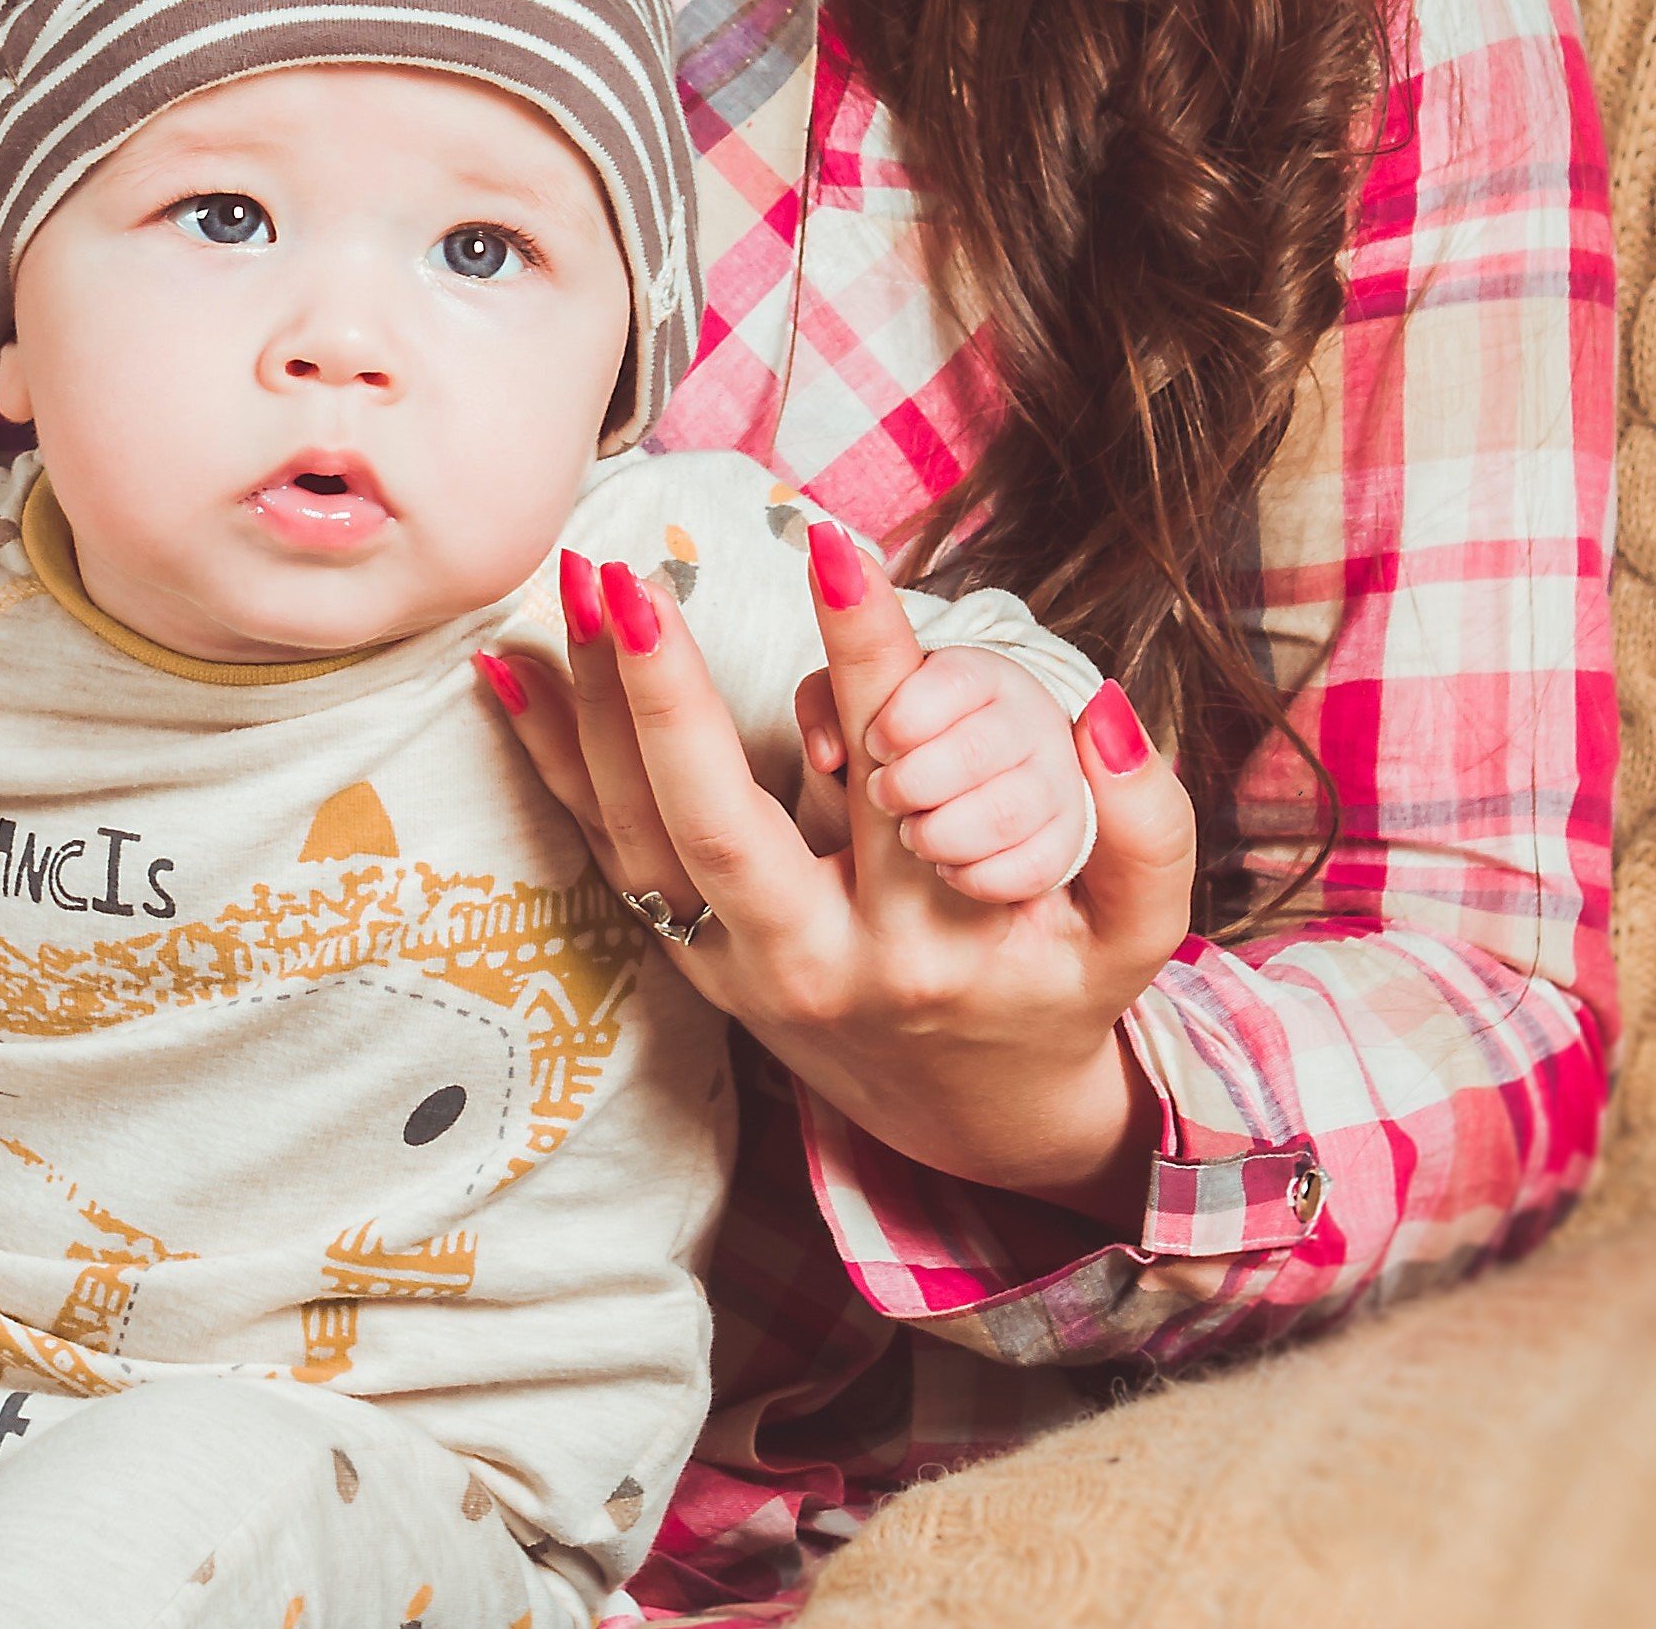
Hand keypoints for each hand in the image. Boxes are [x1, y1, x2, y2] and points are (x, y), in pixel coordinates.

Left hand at [481, 528, 1195, 1229]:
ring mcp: (735, 968)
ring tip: (577, 582)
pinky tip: (507, 668)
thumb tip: (1106, 714)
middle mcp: (821, 959)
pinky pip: (603, 853)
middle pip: (722, 826)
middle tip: (631, 582)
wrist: (972, 1116)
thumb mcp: (1136, 935)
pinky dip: (553, 761)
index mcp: (934, 939)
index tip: (828, 540)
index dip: (865, 652)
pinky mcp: (686, 959)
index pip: (894, 770)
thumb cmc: (1054, 990)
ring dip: (595, 709)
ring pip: (641, 836)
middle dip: (668, 701)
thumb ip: (1148, 828)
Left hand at [798, 641, 1091, 900]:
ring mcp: (1057, 782)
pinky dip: (979, 877)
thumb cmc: (905, 736)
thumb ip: (827, 704)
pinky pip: (1035, 867)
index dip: (903, 719)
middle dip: (913, 782)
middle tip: (881, 797)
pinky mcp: (1068, 841)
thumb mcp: (863, 703)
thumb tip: (826, 754)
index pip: (954, 681)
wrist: (972, 781)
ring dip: (941, 833)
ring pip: (1006, 813)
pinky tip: (947, 871)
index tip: (874, 745)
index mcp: (983, 676)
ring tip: (912, 835)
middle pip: (976, 751)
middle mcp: (1032, 722)